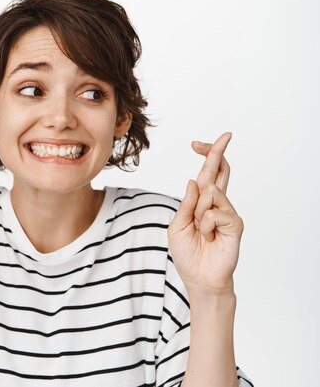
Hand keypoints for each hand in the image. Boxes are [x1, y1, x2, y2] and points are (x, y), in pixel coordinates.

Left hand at [168, 133, 243, 297]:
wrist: (199, 278)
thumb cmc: (188, 254)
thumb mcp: (178, 225)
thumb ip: (186, 204)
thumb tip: (194, 180)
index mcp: (202, 202)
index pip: (207, 174)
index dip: (206, 156)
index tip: (197, 143)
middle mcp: (217, 204)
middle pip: (220, 171)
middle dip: (218, 152)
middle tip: (225, 135)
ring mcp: (228, 213)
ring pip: (211, 193)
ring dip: (199, 211)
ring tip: (201, 231)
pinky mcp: (235, 224)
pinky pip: (215, 212)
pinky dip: (205, 225)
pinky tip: (209, 237)